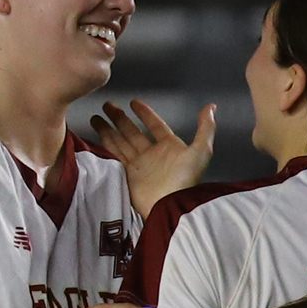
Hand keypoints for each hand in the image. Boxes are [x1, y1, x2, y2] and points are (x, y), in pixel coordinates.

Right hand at [89, 99, 218, 210]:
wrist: (169, 205)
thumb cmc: (186, 180)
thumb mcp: (201, 151)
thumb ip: (206, 128)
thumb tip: (211, 107)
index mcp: (170, 147)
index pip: (156, 125)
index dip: (145, 113)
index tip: (134, 102)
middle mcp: (153, 154)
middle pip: (133, 132)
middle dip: (120, 119)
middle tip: (107, 105)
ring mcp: (140, 165)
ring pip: (121, 142)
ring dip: (108, 129)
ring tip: (95, 117)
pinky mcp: (128, 174)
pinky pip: (114, 156)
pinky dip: (105, 145)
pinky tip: (96, 136)